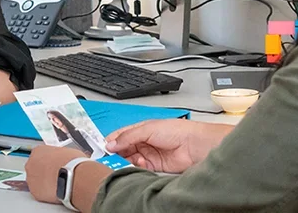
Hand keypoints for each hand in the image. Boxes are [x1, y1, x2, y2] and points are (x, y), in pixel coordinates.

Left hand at [25, 146, 85, 203]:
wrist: (72, 176)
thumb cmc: (72, 162)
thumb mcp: (67, 151)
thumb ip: (59, 155)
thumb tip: (64, 158)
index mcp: (38, 151)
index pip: (39, 155)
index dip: (48, 161)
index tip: (53, 164)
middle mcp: (31, 164)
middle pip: (35, 168)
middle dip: (44, 172)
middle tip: (55, 174)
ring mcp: (31, 179)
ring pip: (35, 181)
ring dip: (44, 183)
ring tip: (57, 183)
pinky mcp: (35, 192)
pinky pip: (39, 193)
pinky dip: (46, 193)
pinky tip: (56, 191)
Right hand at [105, 120, 232, 173]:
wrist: (194, 145)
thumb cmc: (177, 131)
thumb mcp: (147, 129)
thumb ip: (127, 137)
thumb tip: (111, 143)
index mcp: (140, 129)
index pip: (120, 135)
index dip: (111, 141)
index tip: (103, 147)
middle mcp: (143, 141)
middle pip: (123, 149)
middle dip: (116, 153)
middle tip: (110, 157)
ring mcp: (148, 154)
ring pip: (130, 159)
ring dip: (125, 160)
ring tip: (124, 160)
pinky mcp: (154, 166)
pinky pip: (139, 168)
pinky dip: (135, 167)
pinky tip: (138, 163)